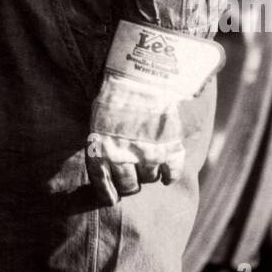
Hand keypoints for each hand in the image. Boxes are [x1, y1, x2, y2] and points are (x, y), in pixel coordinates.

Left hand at [85, 74, 186, 205]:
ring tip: (149, 162)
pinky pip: (172, 174)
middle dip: (130, 183)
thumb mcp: (99, 118)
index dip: (108, 194)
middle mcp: (123, 158)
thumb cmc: (117, 94)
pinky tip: (169, 172)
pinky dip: (171, 175)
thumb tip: (102, 163)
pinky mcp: (170, 149)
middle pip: (129, 186)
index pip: (102, 184)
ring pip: (150, 178)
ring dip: (150, 173)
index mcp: (101, 150)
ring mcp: (148, 155)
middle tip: (133, 175)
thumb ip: (101, 143)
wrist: (142, 74)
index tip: (112, 198)